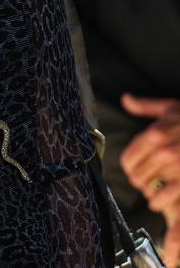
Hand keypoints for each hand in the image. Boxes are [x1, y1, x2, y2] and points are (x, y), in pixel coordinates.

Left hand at [120, 94, 179, 265]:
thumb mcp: (170, 107)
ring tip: (151, 194)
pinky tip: (158, 202)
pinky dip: (160, 200)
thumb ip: (145, 106)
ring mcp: (177, 166)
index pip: (129, 158)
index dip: (128, 168)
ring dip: (148, 193)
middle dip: (138, 182)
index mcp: (155, 133)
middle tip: (142, 183)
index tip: (131, 170)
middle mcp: (164, 151)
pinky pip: (168, 194)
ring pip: (150, 187)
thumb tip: (125, 99)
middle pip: (137, 176)